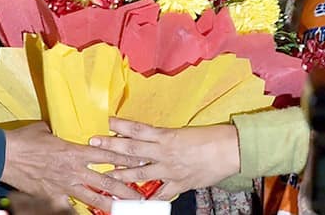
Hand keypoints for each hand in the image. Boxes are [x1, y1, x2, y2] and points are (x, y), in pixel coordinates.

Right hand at [1, 121, 144, 212]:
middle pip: (106, 182)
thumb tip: (68, 125)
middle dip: (125, 189)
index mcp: (75, 151)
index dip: (126, 160)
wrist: (4, 156)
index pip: (107, 156)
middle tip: (140, 196)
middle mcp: (73, 170)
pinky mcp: (53, 197)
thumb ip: (63, 131)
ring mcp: (64, 186)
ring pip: (93, 198)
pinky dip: (79, 209)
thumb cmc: (25, 140)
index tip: (140, 162)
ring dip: (110, 204)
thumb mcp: (47, 129)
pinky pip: (70, 205)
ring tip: (124, 209)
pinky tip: (90, 212)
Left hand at [93, 118, 240, 199]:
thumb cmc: (211, 137)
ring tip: (107, 173)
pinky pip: (161, 193)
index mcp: (166, 136)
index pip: (137, 128)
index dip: (120, 125)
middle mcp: (164, 152)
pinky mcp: (179, 183)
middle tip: (94, 143)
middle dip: (111, 146)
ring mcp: (170, 169)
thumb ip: (165, 138)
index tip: (106, 122)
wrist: (230, 150)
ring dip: (122, 173)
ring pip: (140, 172)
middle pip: (132, 149)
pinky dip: (150, 198)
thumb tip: (150, 138)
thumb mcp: (184, 132)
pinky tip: (138, 202)